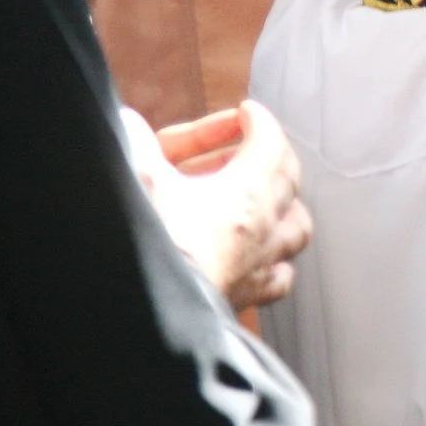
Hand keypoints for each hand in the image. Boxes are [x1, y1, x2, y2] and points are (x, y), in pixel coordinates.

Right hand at [148, 100, 314, 310]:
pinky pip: (278, 276)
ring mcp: (261, 264)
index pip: (271, 144)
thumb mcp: (137, 179)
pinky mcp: (248, 296)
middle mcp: (265, 227)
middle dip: (265, 155)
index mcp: (247, 193)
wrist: (149, 314)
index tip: (247, 111)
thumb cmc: (151, 243)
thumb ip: (135, 142)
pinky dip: (275, 260)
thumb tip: (129, 121)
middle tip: (237, 145)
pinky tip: (260, 256)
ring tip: (260, 198)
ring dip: (283, 206)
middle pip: (287, 180)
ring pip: (296, 228)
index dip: (260, 122)